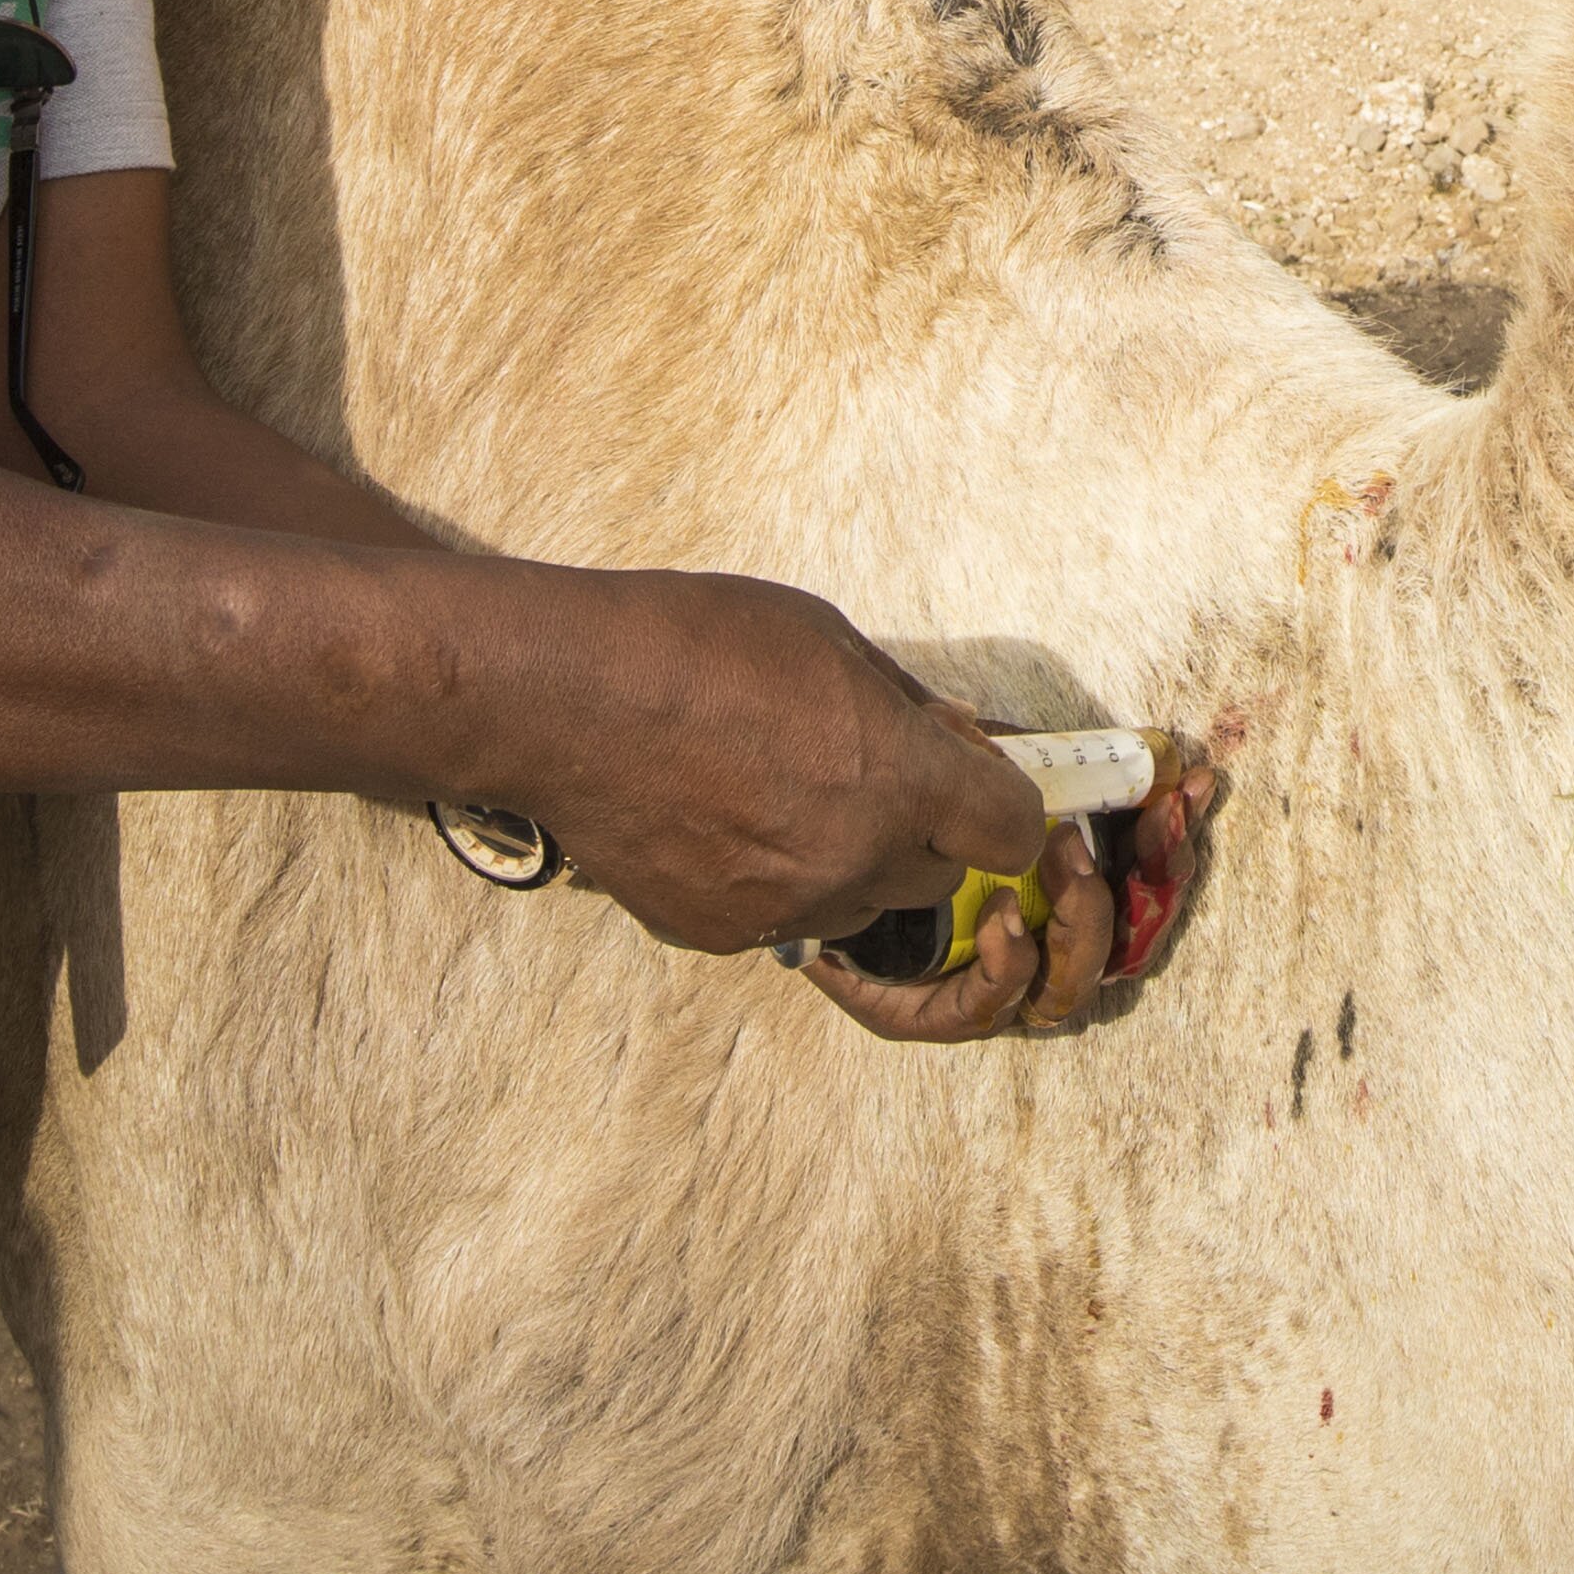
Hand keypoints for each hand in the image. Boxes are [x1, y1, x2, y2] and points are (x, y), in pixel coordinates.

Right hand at [494, 572, 1125, 1039]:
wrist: (561, 701)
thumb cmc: (691, 645)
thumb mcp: (825, 639)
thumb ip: (902, 707)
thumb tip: (951, 739)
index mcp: (897, 779)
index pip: (1011, 831)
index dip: (1003, 806)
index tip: (979, 786)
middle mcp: (854, 859)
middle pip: (939, 874)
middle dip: (922, 830)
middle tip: (865, 774)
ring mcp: (786, 908)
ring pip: (861, 902)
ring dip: (851, 860)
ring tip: (781, 790)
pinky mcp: (723, 935)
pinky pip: (784, 918)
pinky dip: (775, 881)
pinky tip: (725, 820)